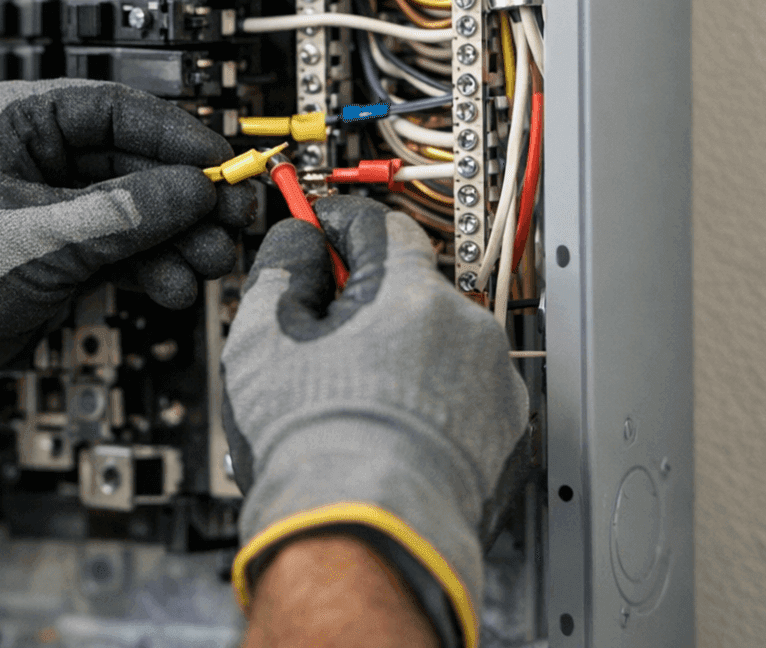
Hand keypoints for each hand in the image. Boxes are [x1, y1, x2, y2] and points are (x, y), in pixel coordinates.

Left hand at [0, 80, 254, 448]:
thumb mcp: (43, 239)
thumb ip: (125, 214)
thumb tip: (194, 191)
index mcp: (20, 120)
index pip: (118, 110)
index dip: (177, 136)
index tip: (221, 164)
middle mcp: (39, 154)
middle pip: (135, 163)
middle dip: (185, 198)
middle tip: (230, 222)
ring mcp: (50, 204)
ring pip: (133, 209)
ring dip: (174, 238)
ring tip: (207, 264)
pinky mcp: (56, 249)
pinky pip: (118, 245)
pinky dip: (148, 265)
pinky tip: (173, 285)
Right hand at [221, 195, 527, 647]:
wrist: (362, 541)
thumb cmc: (312, 450)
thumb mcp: (261, 339)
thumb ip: (279, 269)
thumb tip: (296, 244)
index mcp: (409, 295)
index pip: (377, 225)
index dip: (337, 224)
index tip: (317, 232)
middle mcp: (466, 329)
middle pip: (408, 287)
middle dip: (365, 301)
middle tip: (318, 335)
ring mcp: (493, 383)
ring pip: (436, 342)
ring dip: (398, 351)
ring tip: (349, 398)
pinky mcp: (504, 433)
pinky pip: (459, 391)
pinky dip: (427, 398)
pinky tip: (385, 429)